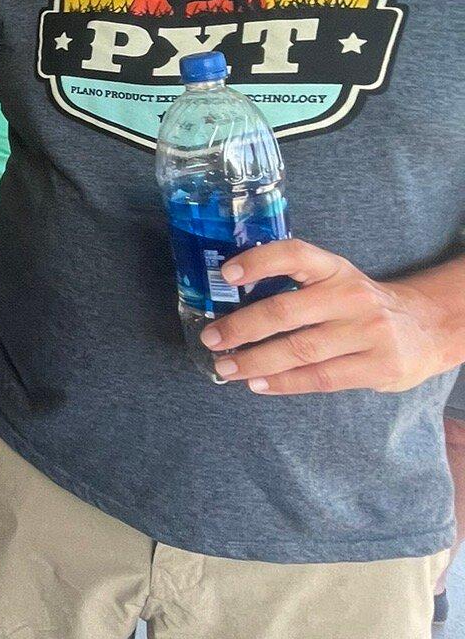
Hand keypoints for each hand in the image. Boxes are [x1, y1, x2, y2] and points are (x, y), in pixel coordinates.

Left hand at [200, 239, 453, 394]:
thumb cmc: (362, 306)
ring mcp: (368, 333)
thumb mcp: (338, 282)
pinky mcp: (378, 367)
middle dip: (241, 327)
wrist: (427, 328)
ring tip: (226, 368)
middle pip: (286, 311)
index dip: (259, 261)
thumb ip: (299, 287)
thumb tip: (232, 304)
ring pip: (299, 350)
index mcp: (336, 269)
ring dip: (255, 362)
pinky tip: (258, 384)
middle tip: (211, 338)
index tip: (226, 273)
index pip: (295, 255)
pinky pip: (320, 378)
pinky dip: (283, 383)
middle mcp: (352, 297)